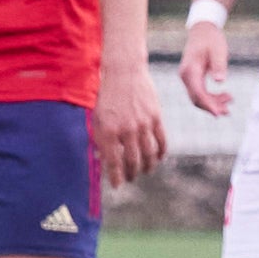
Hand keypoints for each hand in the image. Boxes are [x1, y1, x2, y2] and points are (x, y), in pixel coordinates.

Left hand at [93, 54, 167, 187]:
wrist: (124, 72)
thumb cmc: (106, 96)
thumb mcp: (97, 117)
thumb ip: (100, 139)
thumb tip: (102, 160)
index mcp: (108, 130)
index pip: (113, 162)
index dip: (116, 177)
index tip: (117, 185)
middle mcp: (126, 129)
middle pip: (132, 161)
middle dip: (132, 174)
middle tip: (131, 178)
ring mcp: (143, 123)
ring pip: (148, 154)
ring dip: (147, 167)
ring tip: (145, 171)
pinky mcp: (156, 117)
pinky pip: (161, 141)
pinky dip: (161, 153)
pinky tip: (158, 158)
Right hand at [179, 17, 231, 118]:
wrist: (203, 30)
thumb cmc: (211, 39)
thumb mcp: (218, 50)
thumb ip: (219, 65)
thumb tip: (219, 81)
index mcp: (190, 70)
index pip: (197, 93)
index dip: (208, 105)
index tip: (218, 113)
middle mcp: (185, 76)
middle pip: (196, 98)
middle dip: (212, 107)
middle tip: (228, 111)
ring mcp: (188, 77)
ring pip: (198, 97)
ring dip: (213, 103)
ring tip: (230, 101)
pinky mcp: (192, 78)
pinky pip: (199, 92)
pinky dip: (210, 97)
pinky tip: (224, 96)